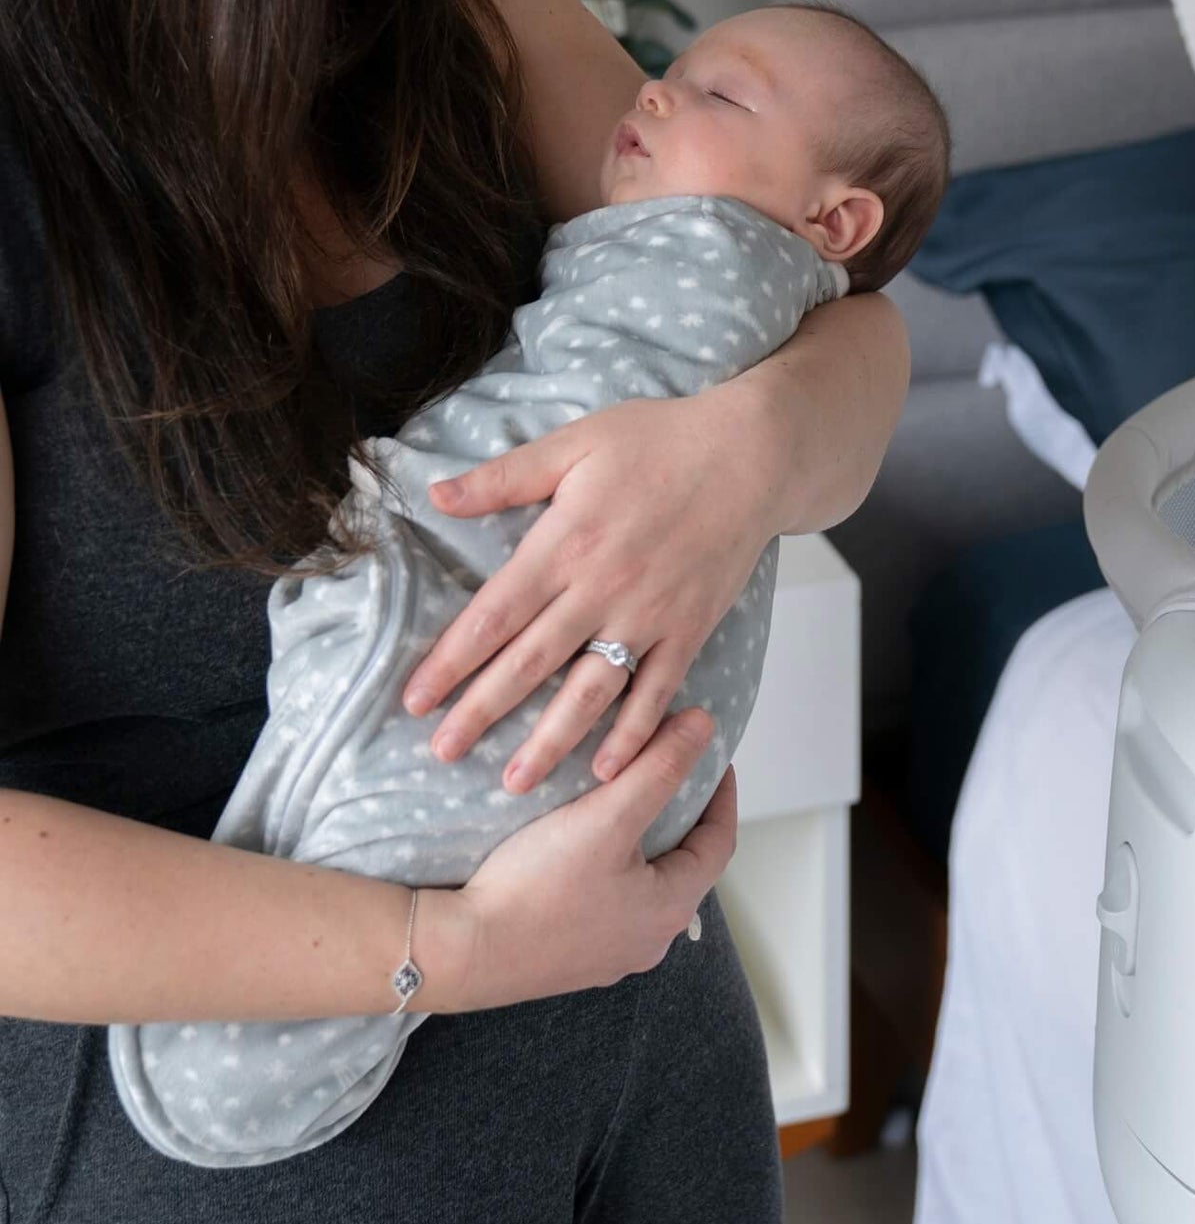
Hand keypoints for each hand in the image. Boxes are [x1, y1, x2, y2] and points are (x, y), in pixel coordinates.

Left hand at [399, 381, 782, 795]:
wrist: (750, 455)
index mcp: (565, 543)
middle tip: (441, 753)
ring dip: (549, 739)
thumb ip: (506, 476)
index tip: (415, 700)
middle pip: (530, 662)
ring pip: (589, 689)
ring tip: (513, 782)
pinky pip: (656, 690)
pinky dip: (632, 733)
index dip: (451, 661)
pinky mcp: (689, 628)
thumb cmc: (661, 441)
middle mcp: (602, 588)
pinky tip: (605, 769)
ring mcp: (649, 614)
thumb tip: (437, 495)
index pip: (494, 615)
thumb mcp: (575, 443)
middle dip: (481, 711)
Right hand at [434, 712, 737, 1011]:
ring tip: (623, 801)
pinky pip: (606, 904)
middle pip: (682, 866)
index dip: (721, 795)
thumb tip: (705, 725)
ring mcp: (607, 957)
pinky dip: (607, 870)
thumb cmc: (535, 885)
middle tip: (666, 772)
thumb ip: (659, 767)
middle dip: (680, 817)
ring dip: (641, 844)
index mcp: (670, 909)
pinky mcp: (569, 961)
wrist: (458, 952)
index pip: (718, 842)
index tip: (712, 758)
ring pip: (642, 886)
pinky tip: (580, 848)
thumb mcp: (607, 815)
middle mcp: (648, 941)